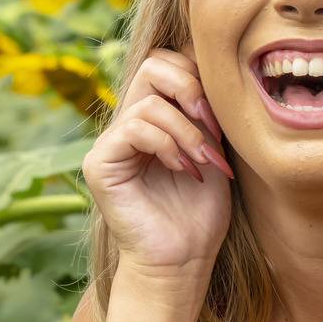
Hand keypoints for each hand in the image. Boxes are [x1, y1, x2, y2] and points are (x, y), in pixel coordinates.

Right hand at [82, 43, 233, 276]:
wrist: (184, 259)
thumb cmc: (202, 212)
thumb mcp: (214, 149)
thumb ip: (207, 110)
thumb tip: (214, 62)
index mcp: (155, 116)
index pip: (168, 63)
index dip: (199, 78)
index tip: (222, 119)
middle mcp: (128, 123)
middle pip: (153, 64)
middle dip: (191, 90)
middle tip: (212, 128)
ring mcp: (111, 142)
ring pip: (150, 102)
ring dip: (187, 132)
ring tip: (203, 163)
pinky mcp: (100, 163)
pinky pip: (135, 128)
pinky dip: (167, 146)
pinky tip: (183, 170)